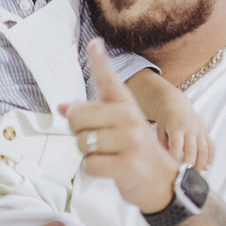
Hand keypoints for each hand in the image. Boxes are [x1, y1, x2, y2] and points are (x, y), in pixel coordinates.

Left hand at [61, 40, 179, 214]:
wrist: (163, 182)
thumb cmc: (134, 150)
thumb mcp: (118, 127)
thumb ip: (92, 115)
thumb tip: (62, 107)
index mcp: (127, 105)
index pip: (109, 80)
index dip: (100, 61)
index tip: (94, 43)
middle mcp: (129, 118)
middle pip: (77, 117)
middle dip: (79, 132)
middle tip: (97, 139)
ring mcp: (129, 142)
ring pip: (82, 142)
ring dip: (88, 153)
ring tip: (108, 155)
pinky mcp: (126, 165)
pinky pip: (89, 164)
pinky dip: (93, 169)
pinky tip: (110, 168)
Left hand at [155, 101, 215, 169]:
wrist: (176, 103)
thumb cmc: (166, 118)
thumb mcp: (160, 129)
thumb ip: (163, 144)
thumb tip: (165, 161)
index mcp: (176, 128)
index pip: (177, 146)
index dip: (176, 158)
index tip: (174, 170)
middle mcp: (189, 129)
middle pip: (192, 150)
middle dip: (190, 164)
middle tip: (187, 176)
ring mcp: (199, 131)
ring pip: (203, 149)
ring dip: (201, 163)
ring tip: (197, 174)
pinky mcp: (205, 132)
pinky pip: (211, 145)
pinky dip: (210, 157)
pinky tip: (207, 166)